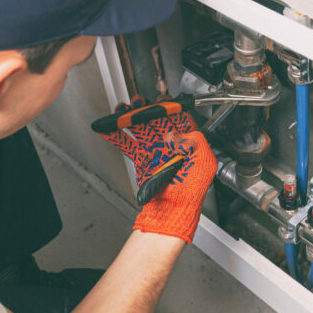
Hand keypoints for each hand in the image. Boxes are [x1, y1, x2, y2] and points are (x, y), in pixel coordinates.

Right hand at [98, 96, 216, 242]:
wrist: (171, 212)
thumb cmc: (191, 192)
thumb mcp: (205, 163)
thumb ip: (198, 141)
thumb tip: (186, 129)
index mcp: (188, 143)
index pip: (178, 117)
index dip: (170, 107)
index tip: (162, 100)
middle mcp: (171, 145)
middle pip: (156, 119)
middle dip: (146, 108)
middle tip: (138, 102)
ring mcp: (155, 151)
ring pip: (140, 128)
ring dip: (130, 117)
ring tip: (122, 109)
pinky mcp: (141, 161)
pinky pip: (127, 144)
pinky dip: (116, 135)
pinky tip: (107, 127)